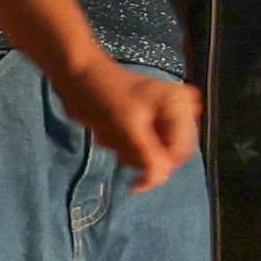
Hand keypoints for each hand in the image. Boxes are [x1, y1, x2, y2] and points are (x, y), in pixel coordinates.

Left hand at [65, 63, 203, 189]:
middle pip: (170, 156)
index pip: (181, 152)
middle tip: (120, 144)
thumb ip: (147, 154)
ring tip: (112, 134)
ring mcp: (165, 119)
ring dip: (129, 152)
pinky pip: (145, 151)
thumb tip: (159, 180)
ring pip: (156, 156)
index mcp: (180, 106)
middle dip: (141, 155)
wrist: (79, 77)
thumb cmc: (104, 94)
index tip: (135, 183)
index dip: (161, 169)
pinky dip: (125, 148)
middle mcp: (179, 113)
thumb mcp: (127, 126)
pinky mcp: (151, 126)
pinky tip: (112, 133)